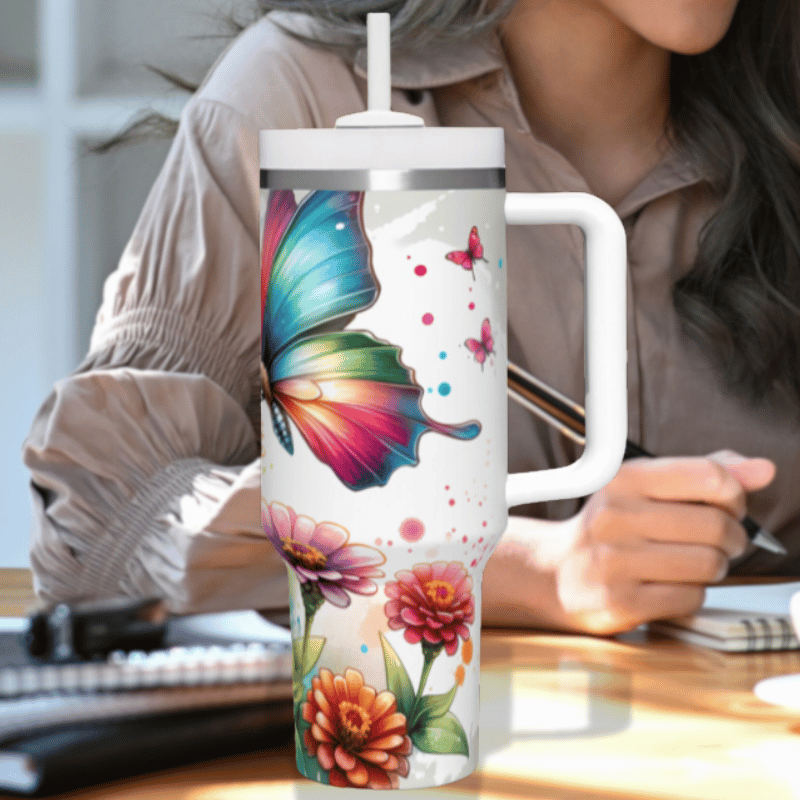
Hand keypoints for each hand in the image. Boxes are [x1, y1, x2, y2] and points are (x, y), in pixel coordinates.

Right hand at [551, 450, 774, 633]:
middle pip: (715, 525)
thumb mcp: (647, 488)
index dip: (734, 494)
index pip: (708, 476)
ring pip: (708, 564)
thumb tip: (763, 470)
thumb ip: (704, 474)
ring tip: (696, 562)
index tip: (728, 505)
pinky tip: (672, 584)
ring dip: (714, 567)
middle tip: (721, 541)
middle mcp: (614, 515)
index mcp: (622, 479)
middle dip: (732, 537)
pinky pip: (690, 597)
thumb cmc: (612, 528)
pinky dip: (693, 593)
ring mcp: (614, 561)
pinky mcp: (620, 601)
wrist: (557, 573)